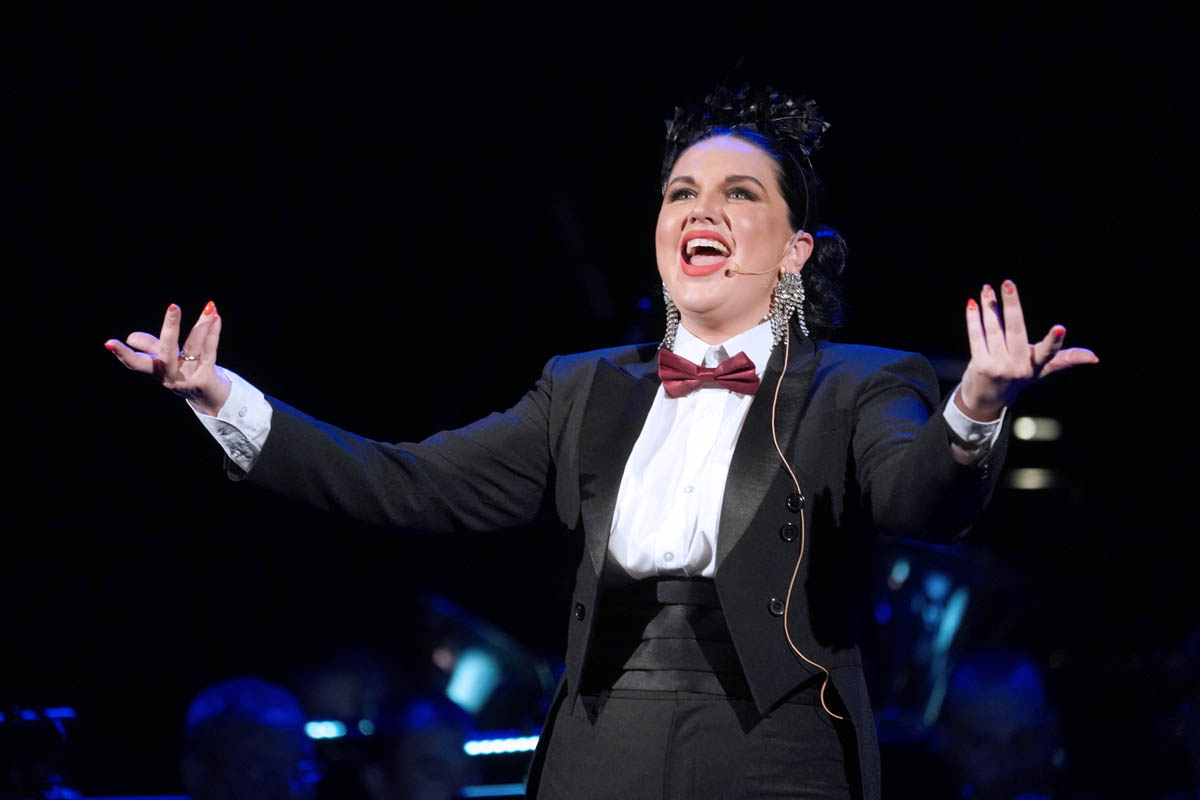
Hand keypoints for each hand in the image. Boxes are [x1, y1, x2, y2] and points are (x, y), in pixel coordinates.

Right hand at [105, 301, 231, 415]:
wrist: (210, 398)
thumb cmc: (183, 373)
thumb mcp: (164, 361)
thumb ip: (150, 347)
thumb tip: (131, 338)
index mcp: (156, 371)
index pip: (136, 364)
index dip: (123, 354)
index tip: (109, 343)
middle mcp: (170, 377)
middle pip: (167, 351)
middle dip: (170, 328)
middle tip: (174, 307)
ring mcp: (188, 378)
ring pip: (194, 347)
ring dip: (202, 325)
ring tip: (210, 307)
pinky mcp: (205, 378)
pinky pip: (210, 351)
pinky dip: (213, 334)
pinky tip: (217, 318)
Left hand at [957, 280, 1098, 420]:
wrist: (987, 398)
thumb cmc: (1018, 377)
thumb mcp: (1042, 369)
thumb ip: (1065, 358)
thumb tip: (1095, 358)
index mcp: (1036, 366)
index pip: (1048, 353)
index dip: (1055, 341)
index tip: (1061, 329)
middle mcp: (1018, 368)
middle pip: (1015, 331)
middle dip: (1012, 305)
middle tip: (1008, 283)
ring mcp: (998, 368)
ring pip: (993, 330)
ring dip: (989, 307)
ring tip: (987, 288)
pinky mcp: (980, 366)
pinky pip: (976, 337)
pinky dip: (974, 319)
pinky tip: (973, 304)